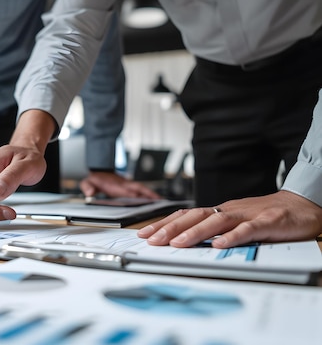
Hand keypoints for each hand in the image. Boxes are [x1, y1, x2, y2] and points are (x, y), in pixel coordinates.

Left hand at [80, 171, 160, 198]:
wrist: (100, 170)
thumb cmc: (96, 178)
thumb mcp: (87, 182)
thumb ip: (87, 186)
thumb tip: (89, 193)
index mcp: (115, 185)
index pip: (125, 191)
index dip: (133, 195)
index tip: (142, 200)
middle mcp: (124, 184)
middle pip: (138, 189)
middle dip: (148, 194)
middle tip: (159, 201)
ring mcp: (128, 184)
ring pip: (142, 189)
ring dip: (152, 194)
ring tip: (162, 201)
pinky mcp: (131, 186)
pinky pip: (142, 190)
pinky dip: (149, 194)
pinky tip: (156, 199)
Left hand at [137, 190, 321, 247]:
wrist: (304, 205)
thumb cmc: (267, 215)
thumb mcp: (236, 222)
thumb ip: (214, 231)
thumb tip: (184, 242)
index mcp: (220, 211)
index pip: (186, 215)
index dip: (164, 224)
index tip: (145, 234)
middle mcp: (230, 210)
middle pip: (195, 216)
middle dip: (171, 228)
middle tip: (152, 240)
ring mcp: (248, 215)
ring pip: (217, 222)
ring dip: (195, 232)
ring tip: (177, 243)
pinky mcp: (268, 222)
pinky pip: (248, 230)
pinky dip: (233, 237)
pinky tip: (219, 245)